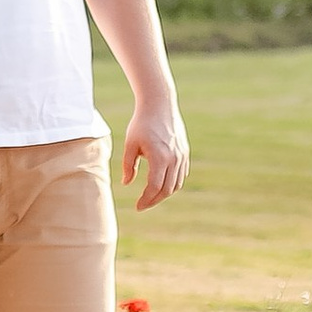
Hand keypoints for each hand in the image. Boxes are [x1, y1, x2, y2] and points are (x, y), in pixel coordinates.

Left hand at [121, 98, 189, 212]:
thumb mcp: (130, 144)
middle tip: (142, 205)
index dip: (146, 200)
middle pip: (167, 189)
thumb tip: (127, 183)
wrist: (159, 104)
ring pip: (176, 184)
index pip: (154, 187)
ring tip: (151, 196)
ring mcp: (182, 156)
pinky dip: (173, 183)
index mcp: (159, 157)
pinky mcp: (184, 152)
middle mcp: (174, 159)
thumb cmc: (141, 123)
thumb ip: (128, 165)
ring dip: (164, 193)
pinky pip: (181, 174)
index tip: (137, 207)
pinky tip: (162, 184)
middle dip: (154, 200)